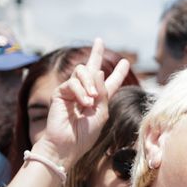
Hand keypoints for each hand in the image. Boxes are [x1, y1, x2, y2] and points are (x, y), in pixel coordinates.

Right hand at [34, 39, 130, 166]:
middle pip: (90, 68)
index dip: (118, 73)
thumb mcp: (101, 113)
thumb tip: (98, 70)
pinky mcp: (60, 93)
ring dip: (90, 84)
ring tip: (92, 100)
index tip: (125, 62)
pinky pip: (73, 83)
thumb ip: (103, 92)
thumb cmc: (85, 134)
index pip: (109, 83)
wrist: (67, 145)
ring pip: (83, 72)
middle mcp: (85, 92)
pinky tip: (84, 103)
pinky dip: (81, 92)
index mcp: (99, 100)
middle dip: (95, 53)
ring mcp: (72, 91)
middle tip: (99, 40)